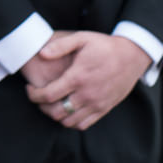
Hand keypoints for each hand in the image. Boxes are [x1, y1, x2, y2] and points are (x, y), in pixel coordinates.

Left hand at [25, 31, 151, 130]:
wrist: (132, 56)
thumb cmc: (104, 46)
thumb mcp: (82, 38)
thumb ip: (60, 45)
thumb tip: (41, 54)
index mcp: (77, 77)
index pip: (47, 95)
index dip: (33, 95)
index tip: (29, 89)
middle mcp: (86, 94)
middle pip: (55, 112)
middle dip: (41, 107)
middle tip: (38, 97)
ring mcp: (96, 104)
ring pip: (68, 122)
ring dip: (55, 115)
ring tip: (51, 104)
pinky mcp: (104, 109)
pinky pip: (83, 125)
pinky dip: (71, 122)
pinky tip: (67, 110)